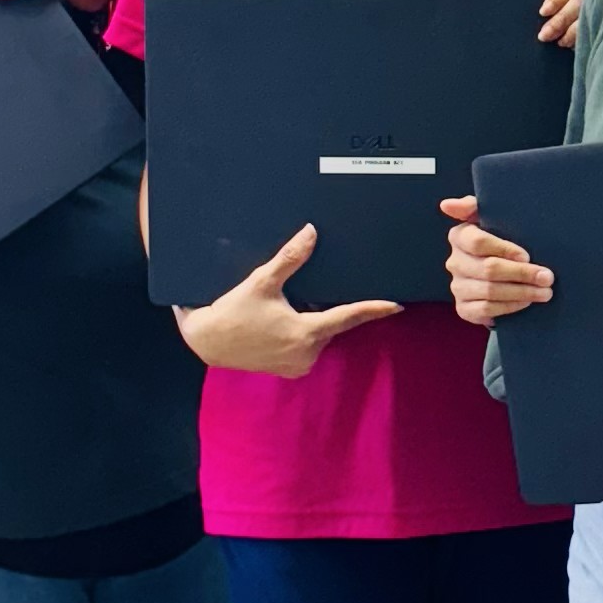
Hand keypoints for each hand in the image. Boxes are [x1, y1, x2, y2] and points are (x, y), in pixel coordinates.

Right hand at [173, 225, 402, 377]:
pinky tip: (282, 321)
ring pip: (319, 335)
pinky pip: (307, 345)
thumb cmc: (232, 312)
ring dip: (312, 320)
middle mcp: (306, 354)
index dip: (373, 309)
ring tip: (286, 307)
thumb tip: (311, 233)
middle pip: (331, 324)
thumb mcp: (261, 282)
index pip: (348, 317)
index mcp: (305, 333)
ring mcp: (298, 364)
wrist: (206, 341)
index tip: (395, 305)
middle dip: (324, 308)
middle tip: (303, 295)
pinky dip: (302, 332)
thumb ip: (290, 259)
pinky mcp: (289, 369)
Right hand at [440, 196, 553, 328]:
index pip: (478, 242)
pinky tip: (526, 302)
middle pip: (489, 269)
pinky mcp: (464, 309)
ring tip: (545, 292)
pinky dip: (510, 307)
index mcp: (459, 236)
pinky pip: (487, 309)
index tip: (527, 256)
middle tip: (547, 277)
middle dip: (522, 274)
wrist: (502, 276)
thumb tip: (447, 205)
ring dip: (522, 292)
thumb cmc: (501, 240)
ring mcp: (457, 287)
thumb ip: (472, 205)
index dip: (505, 250)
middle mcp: (454, 262)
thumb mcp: (491, 218)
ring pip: (490, 291)